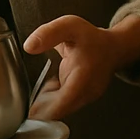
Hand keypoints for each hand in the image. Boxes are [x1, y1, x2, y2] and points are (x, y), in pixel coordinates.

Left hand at [24, 14, 139, 121]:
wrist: (113, 48)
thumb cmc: (92, 38)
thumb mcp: (69, 26)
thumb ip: (49, 33)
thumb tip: (29, 46)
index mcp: (83, 79)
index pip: (60, 107)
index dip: (40, 112)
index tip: (26, 110)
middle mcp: (87, 94)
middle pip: (57, 112)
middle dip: (39, 107)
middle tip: (28, 93)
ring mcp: (86, 99)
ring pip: (60, 111)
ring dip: (45, 103)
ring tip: (44, 83)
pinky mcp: (84, 100)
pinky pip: (64, 106)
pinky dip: (52, 100)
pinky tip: (51, 84)